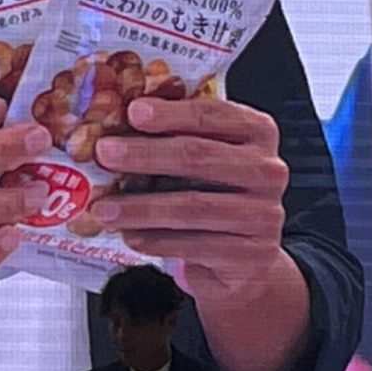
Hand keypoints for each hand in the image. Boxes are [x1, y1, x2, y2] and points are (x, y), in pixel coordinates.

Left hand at [88, 95, 287, 292]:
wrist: (244, 259)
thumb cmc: (215, 195)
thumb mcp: (205, 158)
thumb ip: (174, 137)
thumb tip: (114, 122)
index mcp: (257, 132)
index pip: (213, 114)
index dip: (171, 113)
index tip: (133, 111)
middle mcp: (267, 170)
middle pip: (200, 156)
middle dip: (146, 154)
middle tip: (105, 153)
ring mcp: (264, 215)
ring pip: (193, 206)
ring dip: (141, 207)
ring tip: (103, 208)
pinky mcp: (251, 255)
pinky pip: (196, 245)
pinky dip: (157, 241)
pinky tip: (130, 236)